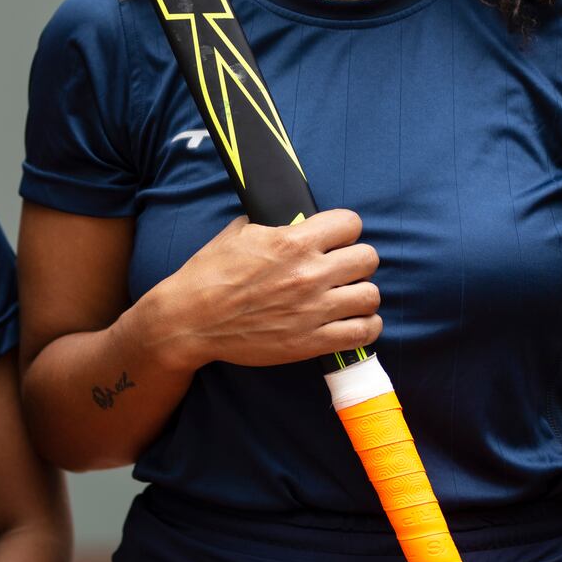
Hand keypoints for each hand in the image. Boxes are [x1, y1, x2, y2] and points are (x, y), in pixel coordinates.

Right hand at [140, 209, 380, 369]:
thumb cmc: (210, 274)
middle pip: (368, 258)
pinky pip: (362, 333)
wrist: (191, 320)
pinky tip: (353, 322)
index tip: (337, 238)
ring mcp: (313, 310)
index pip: (351, 224)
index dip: (345, 229)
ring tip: (349, 296)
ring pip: (371, 296)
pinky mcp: (311, 342)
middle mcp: (309, 274)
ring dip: (362, 294)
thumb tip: (293, 219)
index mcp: (293, 242)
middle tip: (344, 268)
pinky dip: (365, 327)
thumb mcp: (239, 233)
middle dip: (357, 260)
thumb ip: (274, 225)